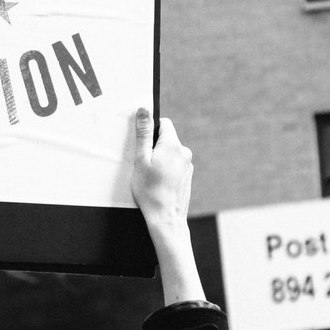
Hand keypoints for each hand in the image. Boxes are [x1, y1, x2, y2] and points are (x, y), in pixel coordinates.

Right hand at [127, 109, 203, 305]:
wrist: (166, 219)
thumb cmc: (150, 191)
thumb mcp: (141, 159)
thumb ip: (143, 133)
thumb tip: (144, 110)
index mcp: (173, 145)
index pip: (163, 123)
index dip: (150, 129)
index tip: (141, 143)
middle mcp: (184, 152)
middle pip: (166, 138)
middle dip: (153, 146)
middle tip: (142, 163)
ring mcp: (188, 165)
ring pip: (170, 152)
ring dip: (159, 158)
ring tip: (149, 176)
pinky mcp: (187, 176)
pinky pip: (174, 165)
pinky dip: (166, 169)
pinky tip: (157, 183)